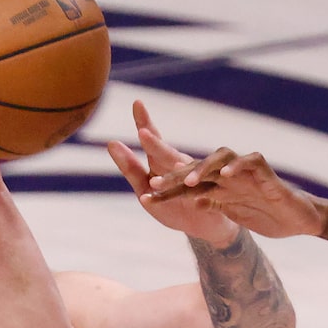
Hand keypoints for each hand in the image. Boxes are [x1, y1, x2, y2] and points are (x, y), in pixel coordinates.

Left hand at [106, 101, 235, 241]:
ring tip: (174, 166)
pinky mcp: (215, 199)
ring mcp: (202, 180)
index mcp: (166, 162)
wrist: (205, 225)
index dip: (145, 124)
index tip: (137, 103)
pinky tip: (198, 199)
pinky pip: (207, 199)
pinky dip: (203, 199)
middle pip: (168, 155)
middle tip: (143, 133)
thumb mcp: (146, 187)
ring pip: (189, 175)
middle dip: (156, 146)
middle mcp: (185, 165)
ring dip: (180, 171)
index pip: (154, 142)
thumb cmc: (173, 203)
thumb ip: (131, 168)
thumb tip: (111, 143)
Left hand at [146, 147, 327, 239]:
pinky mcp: (265, 171)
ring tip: (189, 180)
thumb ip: (215, 205)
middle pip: (198, 168)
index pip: (189, 185)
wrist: (299, 220)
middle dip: (176, 172)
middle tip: (155, 180)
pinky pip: (249, 162)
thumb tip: (193, 201)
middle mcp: (229, 175)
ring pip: (220, 159)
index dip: (169, 189)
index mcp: (220, 186)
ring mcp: (246, 171)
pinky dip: (237, 167)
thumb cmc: (268, 216)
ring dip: (204, 168)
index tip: (146, 195)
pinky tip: (225, 176)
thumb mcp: (235, 214)